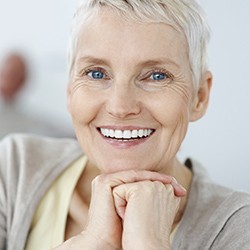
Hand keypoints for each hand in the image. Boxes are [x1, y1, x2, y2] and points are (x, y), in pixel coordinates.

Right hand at [54, 170, 184, 248]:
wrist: (107, 243)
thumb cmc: (123, 232)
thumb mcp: (140, 212)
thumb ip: (149, 199)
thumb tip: (172, 194)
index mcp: (116, 187)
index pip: (141, 180)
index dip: (160, 183)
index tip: (180, 191)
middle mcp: (110, 182)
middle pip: (140, 177)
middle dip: (161, 180)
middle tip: (179, 186)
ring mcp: (105, 180)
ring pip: (136, 175)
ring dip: (155, 177)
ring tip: (172, 183)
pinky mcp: (104, 182)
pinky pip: (129, 176)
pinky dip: (145, 178)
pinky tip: (159, 182)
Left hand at [113, 178, 184, 249]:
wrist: (148, 248)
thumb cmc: (149, 235)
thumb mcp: (154, 211)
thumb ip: (153, 196)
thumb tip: (139, 190)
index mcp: (169, 191)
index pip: (144, 187)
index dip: (139, 204)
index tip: (147, 219)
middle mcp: (163, 186)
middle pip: (134, 187)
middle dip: (132, 203)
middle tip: (143, 220)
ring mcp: (151, 185)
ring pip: (125, 189)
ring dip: (126, 204)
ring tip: (137, 218)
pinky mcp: (138, 188)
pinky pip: (118, 191)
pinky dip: (119, 206)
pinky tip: (130, 217)